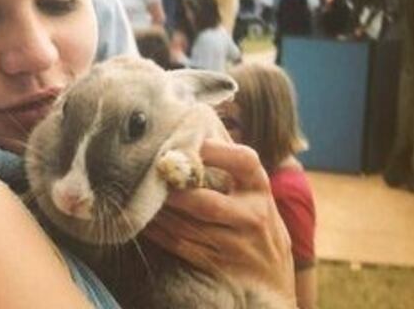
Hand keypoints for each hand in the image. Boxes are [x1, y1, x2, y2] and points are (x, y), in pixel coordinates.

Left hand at [142, 141, 295, 302]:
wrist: (275, 279)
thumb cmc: (256, 223)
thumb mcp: (255, 194)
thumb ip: (231, 170)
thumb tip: (189, 135)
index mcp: (260, 190)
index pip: (245, 162)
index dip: (216, 150)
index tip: (189, 142)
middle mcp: (253, 216)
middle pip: (207, 202)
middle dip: (173, 192)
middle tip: (150, 177)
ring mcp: (237, 245)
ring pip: (188, 227)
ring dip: (160, 212)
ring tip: (138, 196)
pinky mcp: (220, 265)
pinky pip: (182, 246)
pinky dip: (160, 233)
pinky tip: (145, 222)